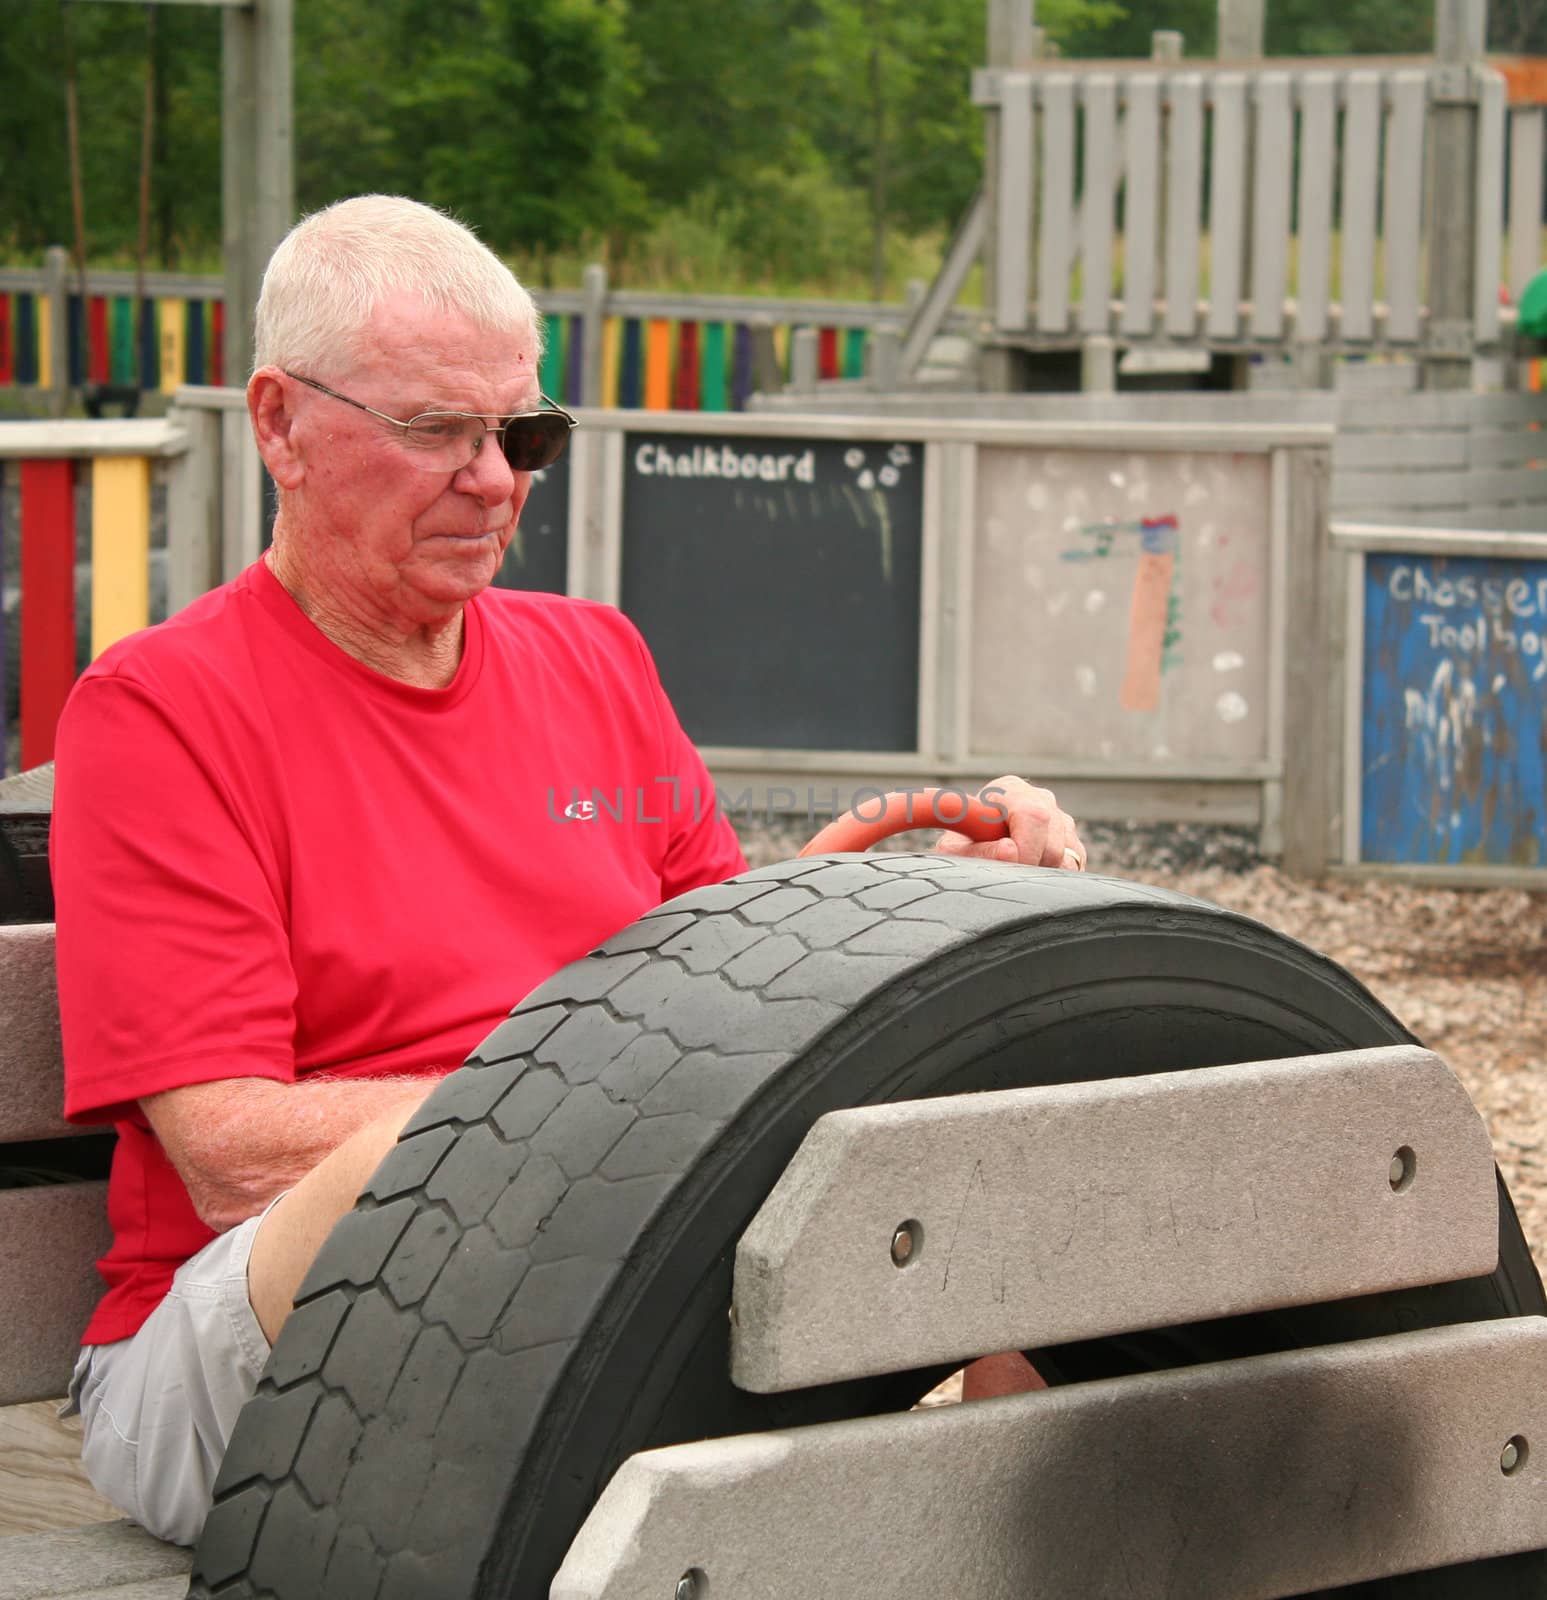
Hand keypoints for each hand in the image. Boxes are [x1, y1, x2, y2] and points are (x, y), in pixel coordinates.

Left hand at [933, 776, 1085, 870]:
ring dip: (1043, 873)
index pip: (1032, 815)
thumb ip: (979, 851)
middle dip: (1032, 866)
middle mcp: (1040, 799)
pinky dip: (1055, 877)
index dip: (1024, 848)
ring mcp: (1060, 818)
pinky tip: (1031, 872)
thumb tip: (1010, 851)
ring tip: (1015, 870)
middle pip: (1052, 841)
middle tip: (1007, 875)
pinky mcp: (1071, 840)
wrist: (972, 845)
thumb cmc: (962, 844)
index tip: (1008, 865)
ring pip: (1067, 857)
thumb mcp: (957, 849)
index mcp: (1011, 790)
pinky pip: (1075, 865)